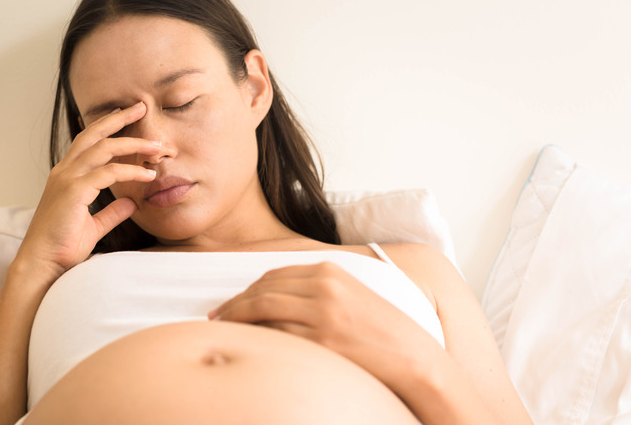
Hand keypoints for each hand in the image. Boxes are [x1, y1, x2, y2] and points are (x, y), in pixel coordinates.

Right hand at [14, 102, 160, 283]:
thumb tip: (132, 202)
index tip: (130, 116)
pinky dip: (130, 171)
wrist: (43, 264)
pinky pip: (108, 173)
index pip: (89, 141)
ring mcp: (67, 179)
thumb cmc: (63, 247)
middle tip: (142, 106)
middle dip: (119, 118)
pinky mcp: (74, 191)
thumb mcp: (94, 226)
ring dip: (133, 144)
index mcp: (66, 176)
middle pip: (94, 134)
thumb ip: (111, 212)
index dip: (109, 126)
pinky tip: (148, 176)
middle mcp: (64, 172)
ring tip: (157, 147)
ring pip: (104, 148)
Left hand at [208, 261, 442, 387]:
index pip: (274, 275)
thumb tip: (272, 298)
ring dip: (236, 318)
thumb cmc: (381, 332)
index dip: (247, 289)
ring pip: (263, 310)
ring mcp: (323, 315)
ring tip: (222, 328)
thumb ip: (316, 291)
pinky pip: (276, 335)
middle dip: (234, 304)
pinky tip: (246, 343)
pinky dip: (255, 336)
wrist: (413, 358)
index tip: (231, 301)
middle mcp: (324, 289)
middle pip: (263, 291)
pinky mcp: (322, 342)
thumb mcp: (350, 296)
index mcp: (330, 272)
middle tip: (216, 317)